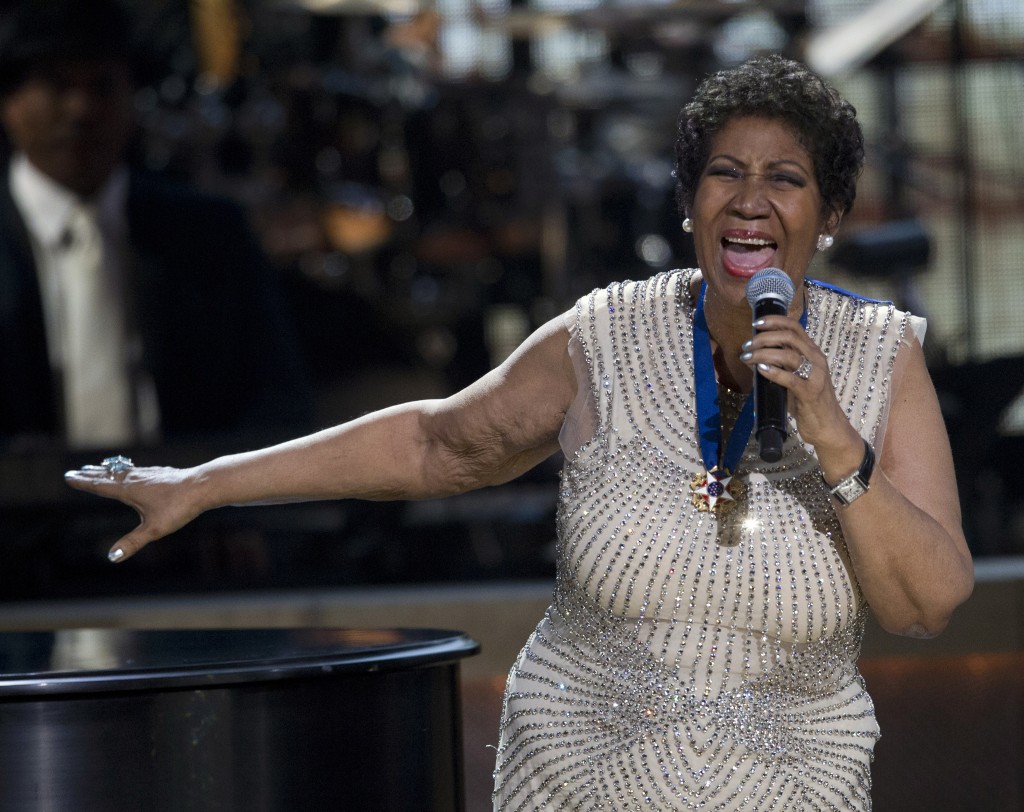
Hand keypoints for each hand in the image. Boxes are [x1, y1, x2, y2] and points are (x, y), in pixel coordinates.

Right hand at [64, 463, 202, 561]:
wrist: (203, 486)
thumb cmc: (179, 507)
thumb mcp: (154, 529)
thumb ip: (133, 542)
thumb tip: (112, 557)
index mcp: (129, 490)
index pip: (101, 486)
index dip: (84, 483)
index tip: (69, 477)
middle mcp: (136, 479)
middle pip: (109, 476)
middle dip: (91, 474)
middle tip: (75, 471)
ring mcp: (149, 474)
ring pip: (122, 471)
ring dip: (107, 470)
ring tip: (97, 468)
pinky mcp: (160, 473)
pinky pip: (136, 470)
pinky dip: (125, 470)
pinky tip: (130, 471)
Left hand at [741, 314, 861, 459]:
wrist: (828, 428)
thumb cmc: (808, 404)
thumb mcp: (793, 380)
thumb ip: (778, 367)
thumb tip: (752, 359)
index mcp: (812, 353)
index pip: (795, 328)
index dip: (775, 321)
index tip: (756, 323)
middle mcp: (816, 360)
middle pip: (789, 337)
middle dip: (764, 337)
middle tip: (747, 345)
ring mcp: (815, 375)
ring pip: (788, 355)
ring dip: (763, 354)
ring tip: (747, 358)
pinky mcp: (810, 393)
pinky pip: (791, 379)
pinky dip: (774, 372)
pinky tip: (760, 370)